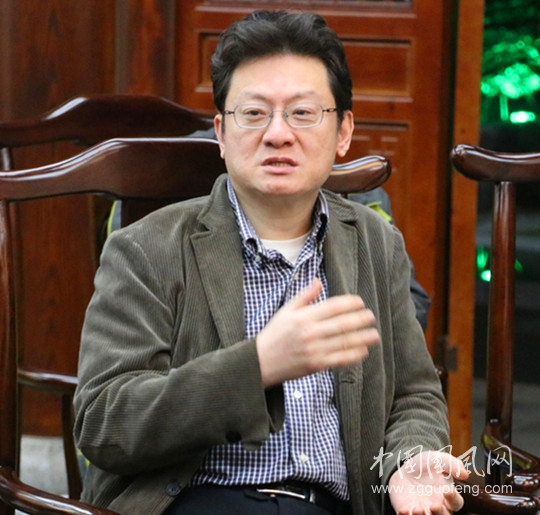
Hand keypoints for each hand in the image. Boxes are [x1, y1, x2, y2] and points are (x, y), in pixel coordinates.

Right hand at [256, 278, 379, 386]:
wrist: (261, 361)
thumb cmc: (274, 334)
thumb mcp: (286, 311)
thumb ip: (304, 296)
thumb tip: (318, 281)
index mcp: (303, 316)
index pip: (332, 306)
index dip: (349, 303)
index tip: (360, 302)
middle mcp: (310, 332)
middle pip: (341, 324)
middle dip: (360, 319)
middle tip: (371, 316)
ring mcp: (314, 349)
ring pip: (343, 342)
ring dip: (361, 337)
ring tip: (374, 334)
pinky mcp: (316, 365)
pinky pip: (339, 359)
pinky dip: (353, 355)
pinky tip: (363, 350)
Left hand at [389, 451, 468, 514]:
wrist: (406, 469)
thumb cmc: (427, 466)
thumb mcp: (438, 459)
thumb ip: (452, 464)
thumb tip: (465, 474)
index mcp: (448, 496)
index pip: (456, 502)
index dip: (453, 498)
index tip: (447, 491)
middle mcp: (437, 506)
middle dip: (439, 513)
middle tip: (434, 506)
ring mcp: (423, 510)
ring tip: (418, 509)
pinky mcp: (408, 510)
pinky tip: (404, 510)